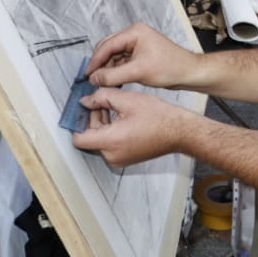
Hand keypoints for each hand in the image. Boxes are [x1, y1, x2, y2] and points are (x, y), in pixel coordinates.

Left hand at [71, 87, 195, 167]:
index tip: (82, 109)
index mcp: (110, 141)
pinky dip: (112, 131)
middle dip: (94, 118)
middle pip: (90, 136)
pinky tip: (123, 117)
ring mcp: (119, 159)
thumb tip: (85, 101)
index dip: (78, 121)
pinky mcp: (126, 158)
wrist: (179, 132)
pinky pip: (110, 145)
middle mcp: (111, 155)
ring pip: (100, 140)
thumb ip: (101, 97)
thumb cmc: (158, 117)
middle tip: (103, 101)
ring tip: (117, 107)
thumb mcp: (127, 99)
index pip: (78, 138)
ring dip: (103, 123)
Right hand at [86, 23, 201, 90]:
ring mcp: (137, 44)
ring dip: (108, 69)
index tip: (87, 75)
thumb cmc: (171, 67)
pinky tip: (114, 82)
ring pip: (113, 56)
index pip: (107, 45)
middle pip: (108, 49)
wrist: (189, 73)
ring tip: (104, 84)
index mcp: (134, 32)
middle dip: (100, 65)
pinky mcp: (139, 54)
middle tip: (93, 80)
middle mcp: (134, 35)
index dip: (95, 61)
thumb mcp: (138, 72)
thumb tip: (94, 78)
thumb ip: (113, 75)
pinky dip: (116, 71)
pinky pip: (121, 61)